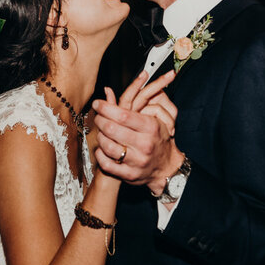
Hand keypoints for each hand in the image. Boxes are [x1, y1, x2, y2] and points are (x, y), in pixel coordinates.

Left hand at [93, 70, 182, 192]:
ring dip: (99, 137)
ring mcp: (137, 161)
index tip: (98, 103)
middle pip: (112, 129)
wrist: (166, 168)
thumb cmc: (157, 139)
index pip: (123, 115)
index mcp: (151, 127)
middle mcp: (145, 144)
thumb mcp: (153, 118)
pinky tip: (102, 148)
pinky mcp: (129, 175)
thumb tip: (108, 90)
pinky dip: (100, 154)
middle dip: (100, 120)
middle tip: (98, 117)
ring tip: (100, 132)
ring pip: (108, 146)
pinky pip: (107, 164)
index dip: (106, 108)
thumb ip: (133, 103)